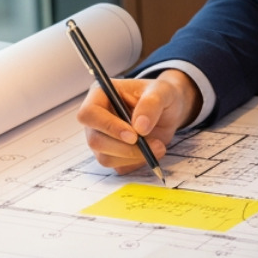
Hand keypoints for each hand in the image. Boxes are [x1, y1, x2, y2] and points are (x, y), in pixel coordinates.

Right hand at [78, 70, 201, 173]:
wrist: (168, 110)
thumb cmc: (160, 94)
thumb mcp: (162, 91)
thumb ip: (151, 105)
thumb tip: (139, 128)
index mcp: (100, 95)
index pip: (89, 114)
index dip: (108, 126)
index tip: (134, 135)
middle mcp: (96, 119)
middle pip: (96, 140)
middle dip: (125, 147)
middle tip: (155, 144)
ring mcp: (101, 138)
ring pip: (106, 157)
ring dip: (135, 156)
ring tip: (159, 146)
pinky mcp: (111, 154)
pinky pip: (119, 166)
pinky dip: (138, 162)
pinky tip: (152, 150)